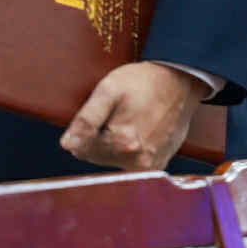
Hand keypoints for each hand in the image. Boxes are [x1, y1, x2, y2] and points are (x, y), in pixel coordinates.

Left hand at [61, 61, 207, 170]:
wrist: (179, 82)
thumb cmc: (143, 82)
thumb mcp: (109, 90)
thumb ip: (86, 119)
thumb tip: (67, 144)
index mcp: (123, 143)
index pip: (82, 150)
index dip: (83, 130)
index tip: (98, 113)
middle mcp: (138, 161)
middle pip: (97, 157)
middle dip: (97, 138)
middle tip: (113, 113)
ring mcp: (150, 165)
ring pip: (112, 161)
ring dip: (112, 144)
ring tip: (126, 119)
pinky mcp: (159, 164)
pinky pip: (130, 163)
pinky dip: (128, 150)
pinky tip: (136, 130)